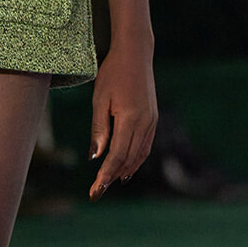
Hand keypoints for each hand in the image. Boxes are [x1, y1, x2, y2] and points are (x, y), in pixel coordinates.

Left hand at [89, 38, 157, 198]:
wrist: (136, 54)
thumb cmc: (112, 73)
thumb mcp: (99, 100)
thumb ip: (99, 129)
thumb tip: (96, 157)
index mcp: (130, 118)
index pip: (116, 156)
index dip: (105, 175)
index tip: (95, 190)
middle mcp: (145, 123)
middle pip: (128, 159)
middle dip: (112, 177)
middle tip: (97, 192)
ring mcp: (152, 121)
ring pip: (139, 155)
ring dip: (126, 171)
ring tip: (110, 183)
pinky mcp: (153, 119)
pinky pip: (145, 146)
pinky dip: (136, 159)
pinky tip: (126, 166)